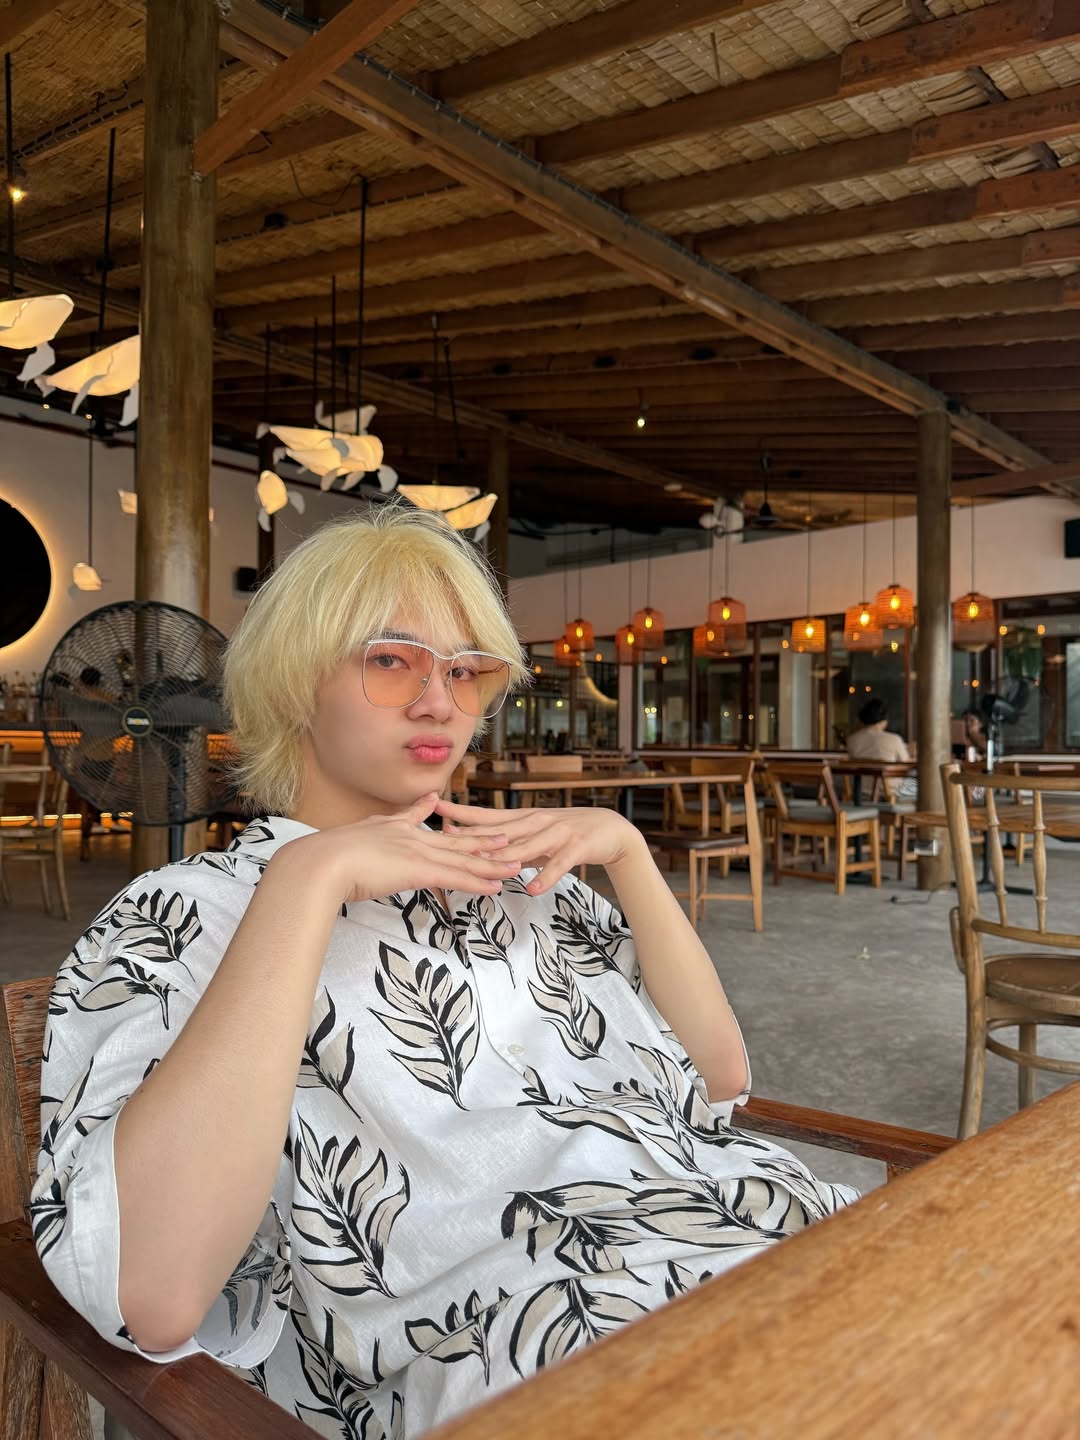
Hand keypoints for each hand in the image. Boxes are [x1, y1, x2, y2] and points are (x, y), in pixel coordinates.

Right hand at [272, 793, 522, 905]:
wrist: (322, 862)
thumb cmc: (327, 857)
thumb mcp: (351, 839)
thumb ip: (362, 837)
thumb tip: (370, 829)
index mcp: (394, 828)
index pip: (429, 826)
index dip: (452, 827)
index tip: (469, 823)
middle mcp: (411, 836)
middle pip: (456, 840)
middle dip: (485, 842)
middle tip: (510, 840)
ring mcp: (416, 852)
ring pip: (462, 859)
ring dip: (491, 864)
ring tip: (515, 865)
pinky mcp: (418, 871)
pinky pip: (455, 878)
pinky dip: (477, 882)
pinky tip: (495, 887)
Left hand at [434, 797, 645, 895]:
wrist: (610, 829)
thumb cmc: (566, 833)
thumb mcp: (535, 835)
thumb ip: (510, 841)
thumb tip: (474, 848)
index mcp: (524, 818)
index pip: (487, 815)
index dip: (461, 813)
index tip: (435, 808)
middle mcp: (537, 822)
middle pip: (500, 829)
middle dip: (473, 832)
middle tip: (445, 835)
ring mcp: (557, 834)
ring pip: (526, 846)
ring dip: (504, 856)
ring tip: (483, 865)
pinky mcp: (576, 848)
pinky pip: (559, 865)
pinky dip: (546, 877)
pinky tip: (532, 889)